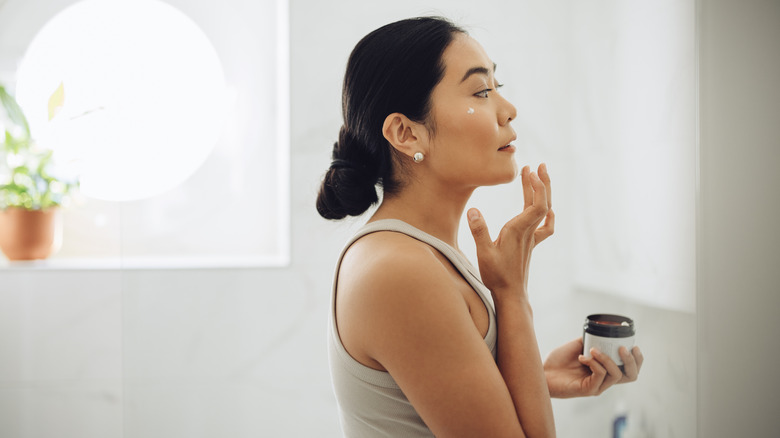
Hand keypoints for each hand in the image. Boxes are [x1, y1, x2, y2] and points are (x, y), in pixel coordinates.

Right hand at [467, 164, 554, 295]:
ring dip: (541, 192)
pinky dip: (547, 213)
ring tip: (534, 175)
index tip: (530, 171)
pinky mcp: (530, 243)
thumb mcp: (483, 253)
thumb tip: (473, 210)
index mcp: (518, 230)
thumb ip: (479, 231)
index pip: (537, 205)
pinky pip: (544, 225)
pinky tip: (546, 207)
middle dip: (542, 182)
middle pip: (543, 202)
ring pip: (543, 210)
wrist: (511, 294)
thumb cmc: (497, 275)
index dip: (537, 187)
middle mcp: (528, 231)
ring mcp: (531, 237)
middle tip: (537, 165)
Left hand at [543, 337, 643, 397]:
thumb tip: (601, 329)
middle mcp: (604, 380)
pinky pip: (600, 375)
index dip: (637, 360)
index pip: (629, 370)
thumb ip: (591, 340)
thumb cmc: (558, 361)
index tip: (633, 346)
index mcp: (605, 371)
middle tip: (622, 348)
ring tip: (592, 350)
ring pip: (616, 374)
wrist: (542, 371)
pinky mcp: (588, 390)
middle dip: (631, 361)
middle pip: (631, 376)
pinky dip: (594, 362)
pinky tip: (583, 357)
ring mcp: (597, 386)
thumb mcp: (578, 346)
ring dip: (606, 358)